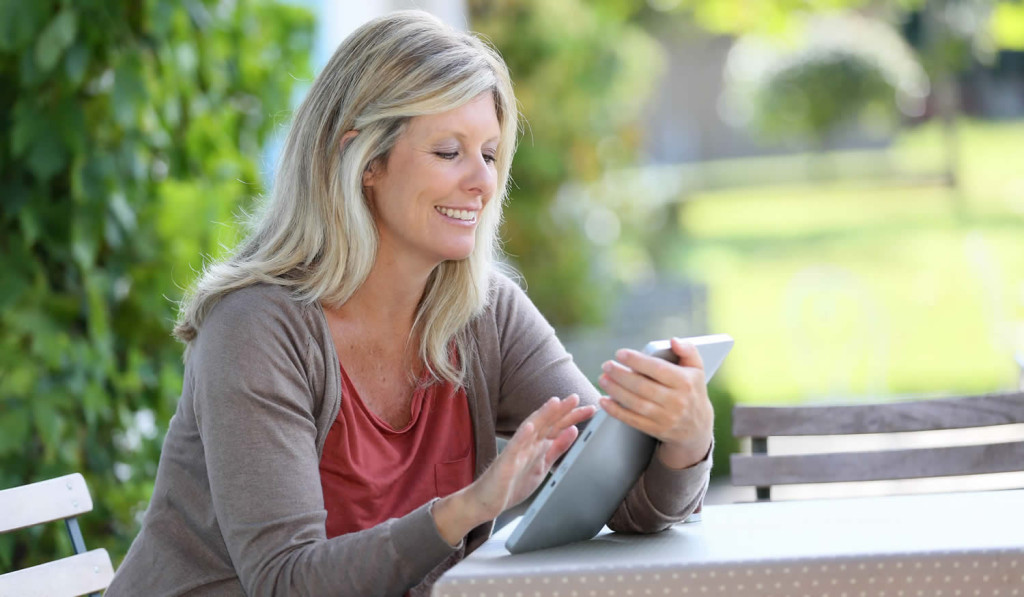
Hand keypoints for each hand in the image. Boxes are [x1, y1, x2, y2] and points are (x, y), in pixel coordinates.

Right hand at [432, 395, 594, 545]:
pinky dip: (522, 436)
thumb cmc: (512, 483)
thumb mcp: (542, 466)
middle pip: (546, 423)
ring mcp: (516, 452)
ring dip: (542, 415)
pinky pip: (514, 448)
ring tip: (555, 403)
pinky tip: (530, 427)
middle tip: (576, 397)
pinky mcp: (506, 463)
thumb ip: (557, 448)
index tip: (590, 408)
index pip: (557, 427)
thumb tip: (573, 431)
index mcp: (538, 446)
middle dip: (562, 411)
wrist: (487, 502)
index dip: (572, 417)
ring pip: (531, 430)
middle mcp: (528, 444)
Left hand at [597, 338, 713, 469]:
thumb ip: (688, 350)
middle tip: (607, 365)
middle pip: (643, 386)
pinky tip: (604, 400)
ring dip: (615, 391)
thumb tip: (673, 340)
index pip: (657, 369)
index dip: (637, 361)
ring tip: (603, 379)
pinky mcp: (656, 430)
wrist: (697, 427)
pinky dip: (616, 411)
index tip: (620, 354)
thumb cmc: (692, 390)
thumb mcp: (696, 369)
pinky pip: (632, 420)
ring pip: (636, 403)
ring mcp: (666, 417)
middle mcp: (676, 401)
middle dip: (621, 375)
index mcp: (685, 382)